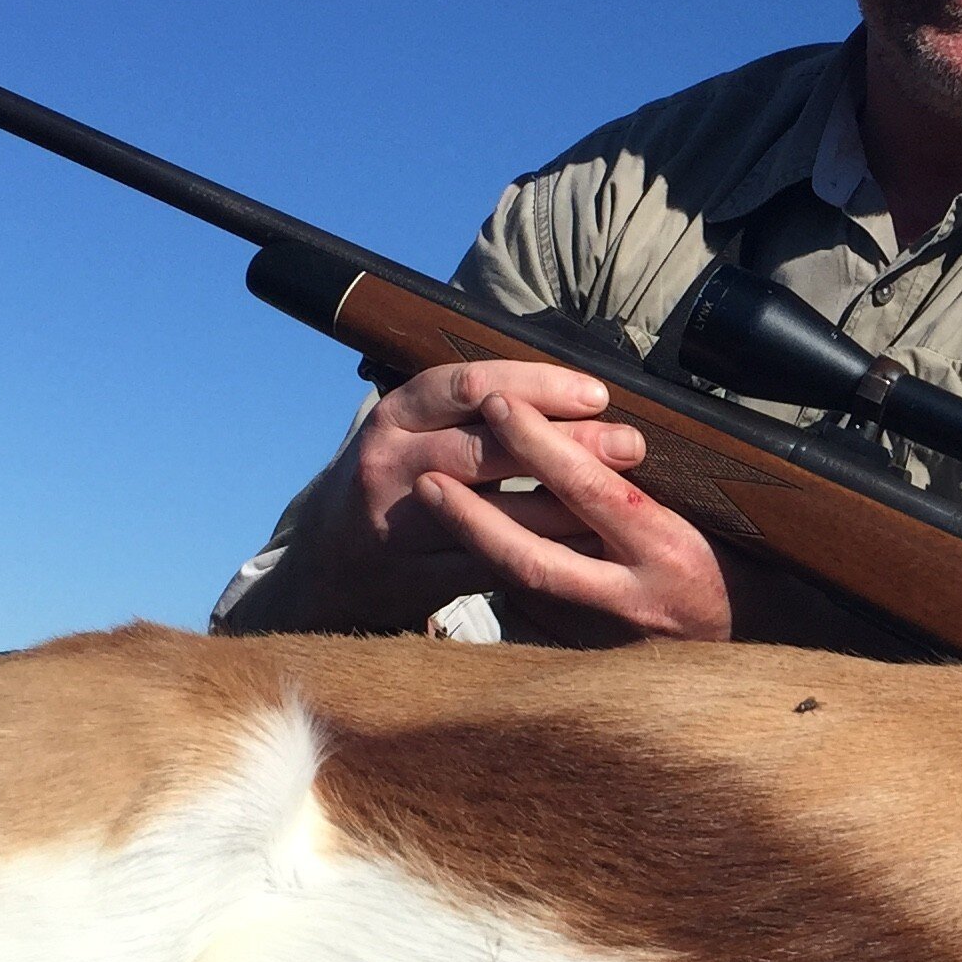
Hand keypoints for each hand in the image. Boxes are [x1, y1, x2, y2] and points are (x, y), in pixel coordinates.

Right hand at [240, 361, 731, 640]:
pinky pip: (496, 562)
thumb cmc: (399, 476)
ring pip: (495, 511)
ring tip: (625, 494)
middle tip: (631, 442)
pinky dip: (548, 551)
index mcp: (397, 415)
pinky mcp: (420, 575)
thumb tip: (576, 390)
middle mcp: (389, 462)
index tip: (596, 393)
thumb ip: (478, 409)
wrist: (331, 561)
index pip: (468, 386)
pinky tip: (592, 544)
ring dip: (567, 503)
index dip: (537, 386)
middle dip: (567, 444)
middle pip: (487, 448)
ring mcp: (400, 523)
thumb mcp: (418, 428)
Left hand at [406, 383, 733, 642]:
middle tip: (428, 478)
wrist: (751, 651)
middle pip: (535, 555)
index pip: (590, 488)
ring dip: (474, 544)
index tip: (498, 403)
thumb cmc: (737, 569)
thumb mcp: (706, 519)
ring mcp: (610, 631)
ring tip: (431, 501)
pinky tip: (465, 544)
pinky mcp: (593, 655)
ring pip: (525, 588)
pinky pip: (535, 610)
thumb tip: (580, 436)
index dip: (539, 445)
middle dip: (475, 516)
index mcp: (666, 546)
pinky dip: (500, 573)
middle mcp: (633, 594)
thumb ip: (642, 489)